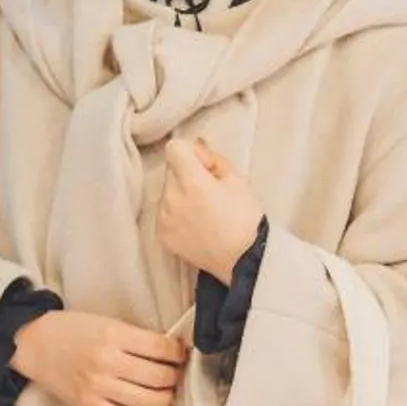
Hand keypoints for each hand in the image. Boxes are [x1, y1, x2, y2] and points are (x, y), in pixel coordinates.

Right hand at [13, 311, 188, 405]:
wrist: (32, 343)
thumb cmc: (66, 330)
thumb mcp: (104, 321)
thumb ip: (132, 336)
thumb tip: (164, 351)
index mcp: (112, 334)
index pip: (160, 347)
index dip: (177, 352)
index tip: (180, 353)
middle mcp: (107, 361)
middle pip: (158, 374)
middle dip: (174, 375)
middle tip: (176, 372)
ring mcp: (98, 386)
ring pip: (146, 399)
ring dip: (165, 397)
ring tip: (167, 391)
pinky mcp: (89, 404)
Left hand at [157, 138, 265, 283]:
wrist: (243, 260)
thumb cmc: (246, 219)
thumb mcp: (237, 180)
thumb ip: (213, 158)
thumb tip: (196, 145)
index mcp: (192, 182)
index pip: (174, 149)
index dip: (190, 153)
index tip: (205, 166)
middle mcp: (172, 199)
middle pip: (170, 170)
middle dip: (186, 174)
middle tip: (210, 191)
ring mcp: (164, 219)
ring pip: (166, 192)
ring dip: (180, 194)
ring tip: (204, 212)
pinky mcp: (161, 235)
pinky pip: (164, 213)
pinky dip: (175, 214)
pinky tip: (196, 224)